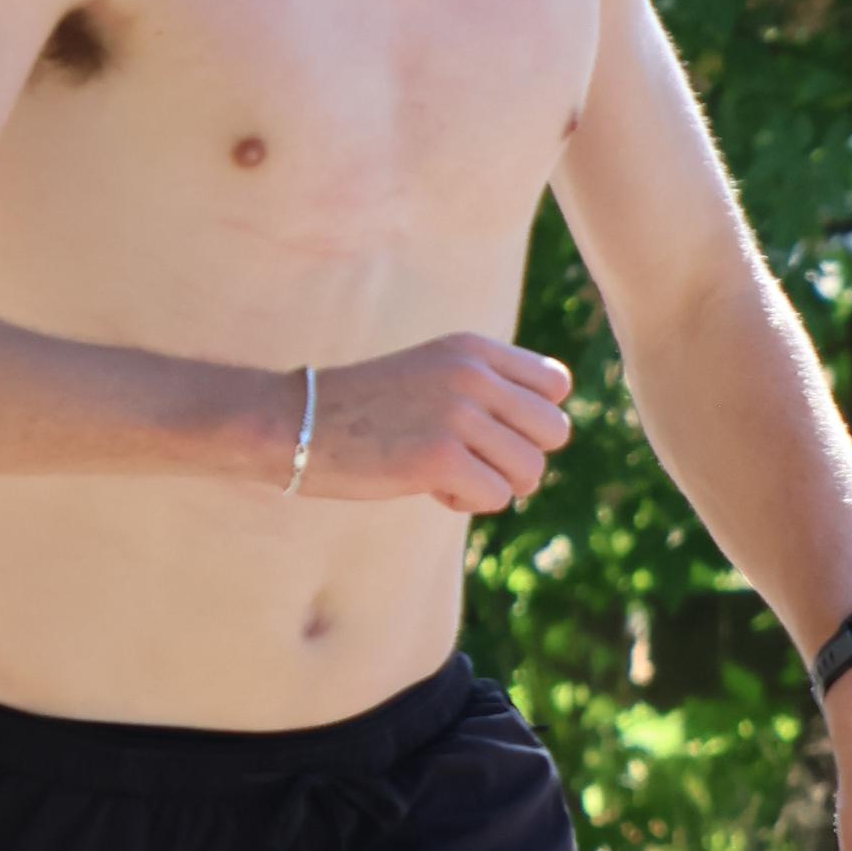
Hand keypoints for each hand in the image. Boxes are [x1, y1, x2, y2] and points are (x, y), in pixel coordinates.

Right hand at [302, 335, 573, 511]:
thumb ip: (488, 389)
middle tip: (479, 463)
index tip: (494, 431)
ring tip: (449, 474)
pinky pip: (496, 497)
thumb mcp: (433, 375)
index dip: (533, 419)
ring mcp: (458, 415)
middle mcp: (473, 374)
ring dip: (495, 484)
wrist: (295, 423)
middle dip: (523, 458)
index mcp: (473, 348)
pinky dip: (468, 502)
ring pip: (531, 471)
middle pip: (555, 431)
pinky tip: (431, 487)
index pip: (556, 385)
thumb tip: (552, 433)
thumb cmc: (367, 408)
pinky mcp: (441, 458)